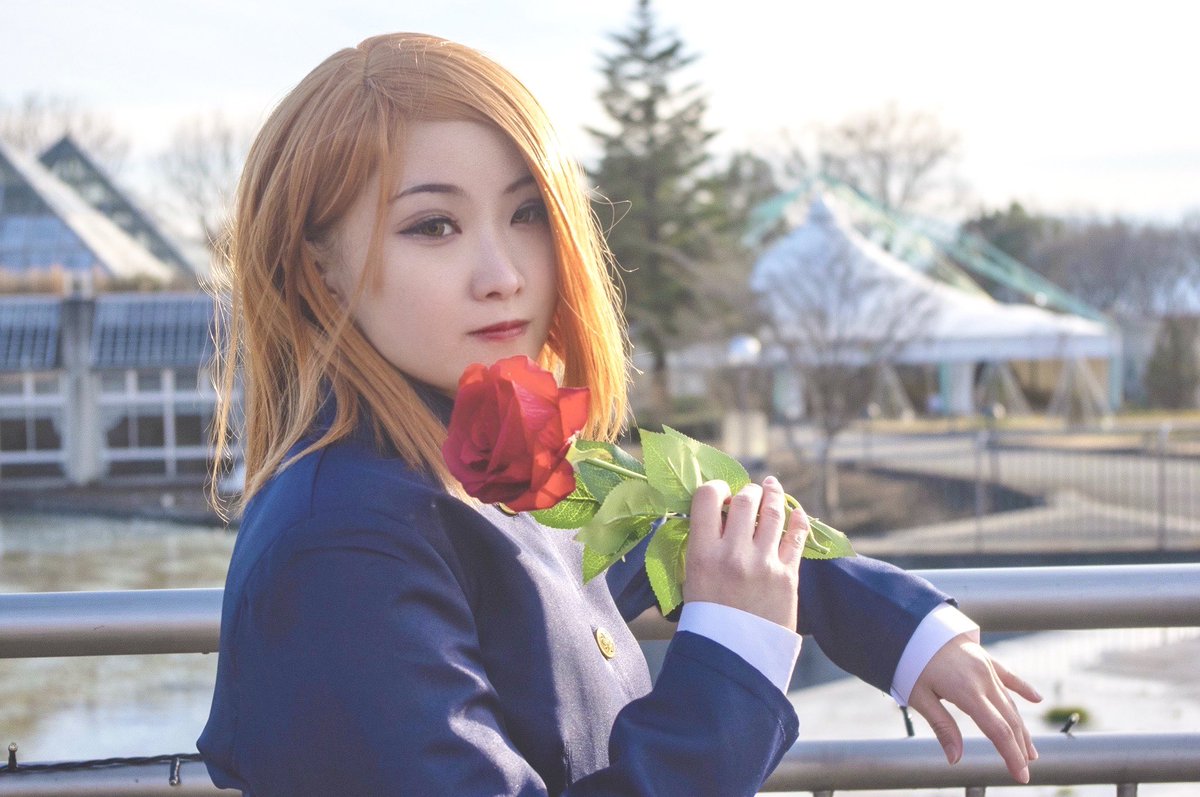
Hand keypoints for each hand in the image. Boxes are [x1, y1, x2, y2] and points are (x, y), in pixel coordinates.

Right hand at [683, 477, 808, 628]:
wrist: (735, 658)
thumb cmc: (708, 619)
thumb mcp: (691, 580)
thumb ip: (701, 547)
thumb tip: (715, 517)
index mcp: (703, 554)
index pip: (707, 498)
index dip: (715, 487)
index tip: (720, 493)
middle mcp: (734, 554)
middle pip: (745, 500)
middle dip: (748, 491)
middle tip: (749, 493)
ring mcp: (764, 564)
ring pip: (773, 512)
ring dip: (773, 495)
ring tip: (771, 488)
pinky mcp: (788, 576)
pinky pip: (797, 536)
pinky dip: (797, 518)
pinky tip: (794, 511)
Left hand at [908, 632, 1042, 782]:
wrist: (911, 624)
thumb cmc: (910, 661)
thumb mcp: (919, 697)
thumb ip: (942, 727)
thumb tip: (955, 759)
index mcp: (968, 692)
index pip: (998, 730)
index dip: (1011, 755)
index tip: (1021, 775)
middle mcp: (983, 679)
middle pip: (1009, 719)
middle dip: (1019, 746)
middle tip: (1026, 768)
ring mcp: (986, 667)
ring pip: (1010, 701)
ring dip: (1021, 726)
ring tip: (1029, 749)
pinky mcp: (984, 657)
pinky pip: (1009, 675)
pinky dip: (1023, 688)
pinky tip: (1036, 699)